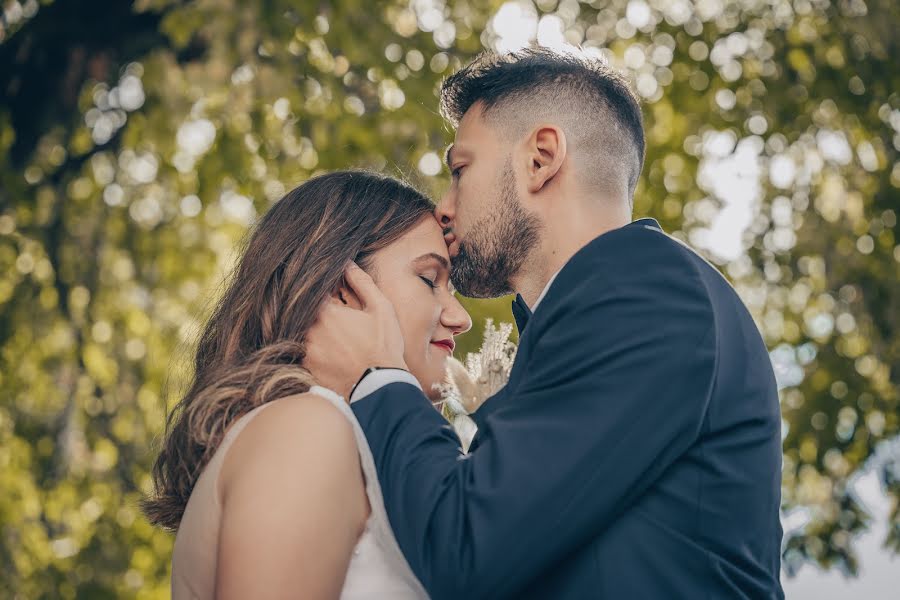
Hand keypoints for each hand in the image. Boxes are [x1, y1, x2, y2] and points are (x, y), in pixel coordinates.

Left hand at [304, 262, 407, 399]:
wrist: (381, 386)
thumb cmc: (384, 345)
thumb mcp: (381, 308)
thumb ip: (362, 283)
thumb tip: (347, 263)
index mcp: (326, 312)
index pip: (313, 291)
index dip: (322, 289)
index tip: (331, 292)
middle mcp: (310, 330)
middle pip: (303, 311)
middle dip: (315, 309)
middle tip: (334, 315)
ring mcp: (306, 351)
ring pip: (302, 331)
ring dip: (312, 329)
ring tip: (333, 334)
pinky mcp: (307, 368)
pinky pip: (302, 351)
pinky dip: (312, 347)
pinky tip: (329, 350)